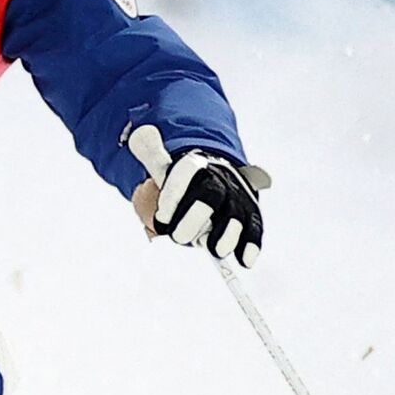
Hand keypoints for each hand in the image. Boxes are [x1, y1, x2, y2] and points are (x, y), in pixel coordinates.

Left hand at [129, 126, 268, 267]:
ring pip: (235, 215)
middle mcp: (219, 180)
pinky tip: (244, 260)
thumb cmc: (186, 179)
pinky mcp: (250, 217)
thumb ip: (152, 154)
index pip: (187, 172)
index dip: (174, 194)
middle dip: (195, 218)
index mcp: (196, 165)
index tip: (161, 217)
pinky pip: (254, 229)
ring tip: (214, 248)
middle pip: (210, 196)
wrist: (217, 179)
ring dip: (226, 234)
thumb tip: (140, 134)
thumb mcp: (167, 163)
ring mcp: (236, 199)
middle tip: (179, 236)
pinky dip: (251, 245)